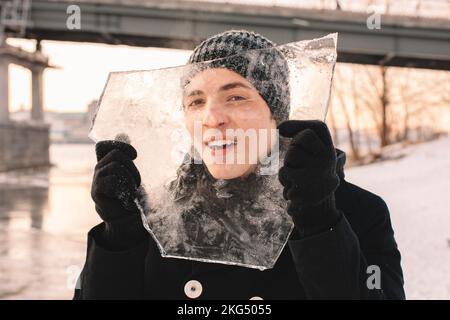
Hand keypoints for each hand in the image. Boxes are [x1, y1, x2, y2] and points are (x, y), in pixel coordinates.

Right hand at [91, 140, 141, 222]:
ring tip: (133, 191)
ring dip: (130, 178)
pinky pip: (112, 180)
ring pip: (115, 166)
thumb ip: (125, 155)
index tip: (135, 155)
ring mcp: (96, 180)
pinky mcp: (97, 192)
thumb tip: (123, 133)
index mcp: (106, 163)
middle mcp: (99, 169)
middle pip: (115, 154)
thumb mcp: (130, 172)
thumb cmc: (129, 194)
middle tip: (137, 182)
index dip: (120, 145)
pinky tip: (129, 197)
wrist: (125, 217)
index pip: (103, 145)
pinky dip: (125, 188)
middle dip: (132, 167)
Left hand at [278, 120, 339, 234]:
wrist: (319, 214)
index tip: (280, 130)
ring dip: (287, 171)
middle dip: (291, 154)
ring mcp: (318, 173)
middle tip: (299, 168)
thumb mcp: (311, 158)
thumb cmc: (310, 180)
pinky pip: (285, 173)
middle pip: (298, 143)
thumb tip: (279, 127)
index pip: (317, 128)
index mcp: (331, 151)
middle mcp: (329, 159)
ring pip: (290, 158)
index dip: (298, 125)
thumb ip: (299, 140)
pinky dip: (286, 184)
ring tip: (297, 181)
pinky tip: (296, 193)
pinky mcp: (305, 186)